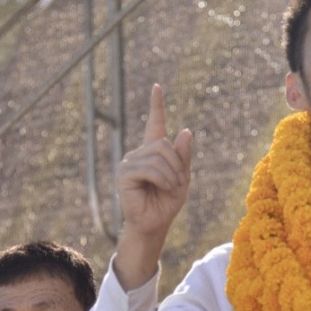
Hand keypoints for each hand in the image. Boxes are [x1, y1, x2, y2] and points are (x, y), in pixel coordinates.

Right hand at [118, 84, 191, 237]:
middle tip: (178, 183)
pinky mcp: (125, 174)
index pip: (155, 124)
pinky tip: (162, 188)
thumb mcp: (183, 177)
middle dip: (177, 164)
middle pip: (163, 145)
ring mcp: (130, 163)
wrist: (155, 223)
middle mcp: (139, 154)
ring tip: (171, 188)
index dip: (157, 106)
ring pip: (158, 157)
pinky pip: (150, 168)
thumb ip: (183, 156)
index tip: (157, 87)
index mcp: (154, 152)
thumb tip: (185, 130)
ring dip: (171, 174)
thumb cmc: (167, 202)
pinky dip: (162, 179)